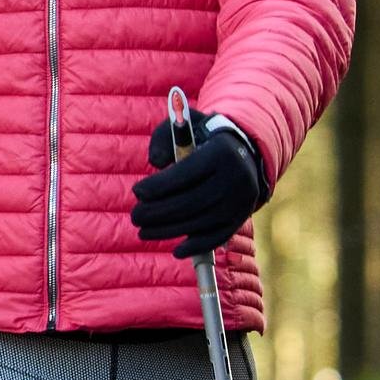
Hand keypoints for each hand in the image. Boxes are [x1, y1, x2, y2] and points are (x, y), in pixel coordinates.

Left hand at [131, 107, 269, 257]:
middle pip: (190, 203)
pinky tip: (176, 250)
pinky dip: (197, 246)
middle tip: (135, 217)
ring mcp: (241, 200)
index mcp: (220, 153)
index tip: (137, 192)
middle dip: (157, 213)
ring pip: (201, 222)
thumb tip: (156, 164)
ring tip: (143, 232)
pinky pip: (218, 236)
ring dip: (168, 231)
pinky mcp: (241, 216)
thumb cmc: (203, 139)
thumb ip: (163, 140)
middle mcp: (235, 178)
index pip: (185, 174)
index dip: (158, 187)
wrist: (245, 153)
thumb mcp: (183, 128)